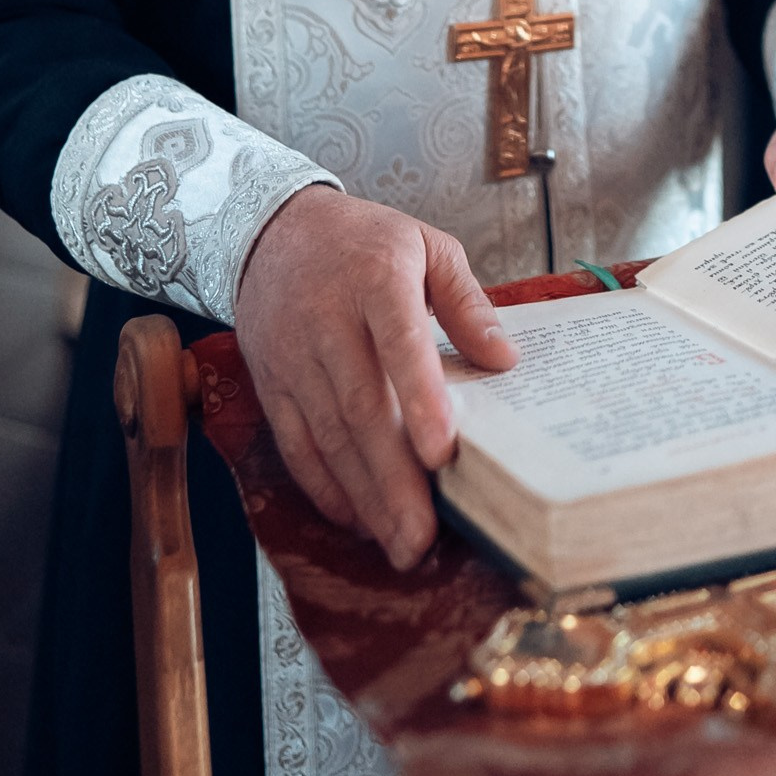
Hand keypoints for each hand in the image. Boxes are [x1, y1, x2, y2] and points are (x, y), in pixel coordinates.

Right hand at [236, 184, 518, 569]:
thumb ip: (467, 302)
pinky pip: (294, 444)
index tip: (443, 454)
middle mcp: (327, 320)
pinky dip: (324, 487)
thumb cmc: (364, 241)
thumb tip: (504, 359)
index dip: (420, 399)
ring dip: (364, 497)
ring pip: (328, 437)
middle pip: (361, 407)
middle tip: (423, 537)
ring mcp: (293, 357)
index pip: (399, 342)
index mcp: (376, 278)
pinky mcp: (271, 384)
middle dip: (394, 479)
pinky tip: (357, 519)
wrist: (273, 231)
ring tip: (400, 544)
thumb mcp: (426, 245)